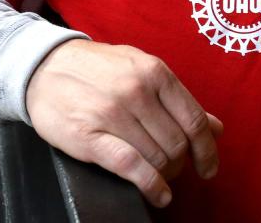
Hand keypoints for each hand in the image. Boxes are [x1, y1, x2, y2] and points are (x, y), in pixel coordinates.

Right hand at [26, 40, 222, 207]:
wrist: (43, 66)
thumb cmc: (97, 69)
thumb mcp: (140, 69)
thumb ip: (177, 99)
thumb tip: (217, 128)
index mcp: (154, 71)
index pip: (194, 119)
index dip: (207, 150)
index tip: (209, 167)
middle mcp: (137, 91)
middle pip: (177, 144)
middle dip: (181, 163)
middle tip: (174, 168)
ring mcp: (113, 113)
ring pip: (157, 158)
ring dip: (165, 175)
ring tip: (160, 176)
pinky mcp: (90, 136)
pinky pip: (132, 168)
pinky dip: (151, 186)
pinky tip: (158, 194)